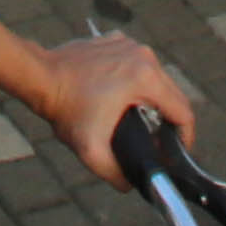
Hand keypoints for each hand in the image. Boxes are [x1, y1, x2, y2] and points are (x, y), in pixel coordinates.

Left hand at [37, 35, 195, 182]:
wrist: (41, 77)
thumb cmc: (66, 109)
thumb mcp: (92, 151)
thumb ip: (116, 174)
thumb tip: (132, 183)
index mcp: (146, 78)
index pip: (183, 112)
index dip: (185, 138)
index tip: (175, 152)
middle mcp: (143, 56)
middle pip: (172, 95)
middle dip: (168, 121)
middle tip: (157, 142)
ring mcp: (129, 45)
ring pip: (156, 78)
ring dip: (153, 100)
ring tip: (140, 122)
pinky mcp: (116, 41)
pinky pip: (137, 65)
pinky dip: (135, 82)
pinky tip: (119, 99)